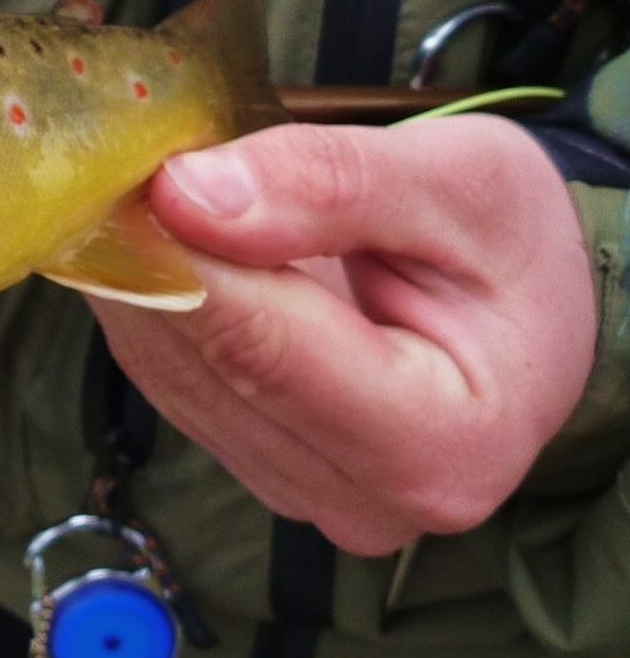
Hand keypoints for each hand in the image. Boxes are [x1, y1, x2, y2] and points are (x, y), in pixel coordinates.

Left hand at [88, 116, 594, 556]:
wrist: (527, 305)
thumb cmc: (512, 243)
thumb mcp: (461, 179)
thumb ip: (330, 183)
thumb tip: (186, 194)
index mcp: (445, 445)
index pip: (266, 350)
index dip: (182, 258)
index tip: (138, 179)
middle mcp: (366, 497)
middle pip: (204, 364)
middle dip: (152, 255)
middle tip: (130, 160)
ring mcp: (300, 489)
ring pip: (165, 370)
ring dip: (140, 272)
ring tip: (155, 185)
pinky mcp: (251, 460)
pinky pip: (165, 373)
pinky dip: (151, 295)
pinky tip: (162, 236)